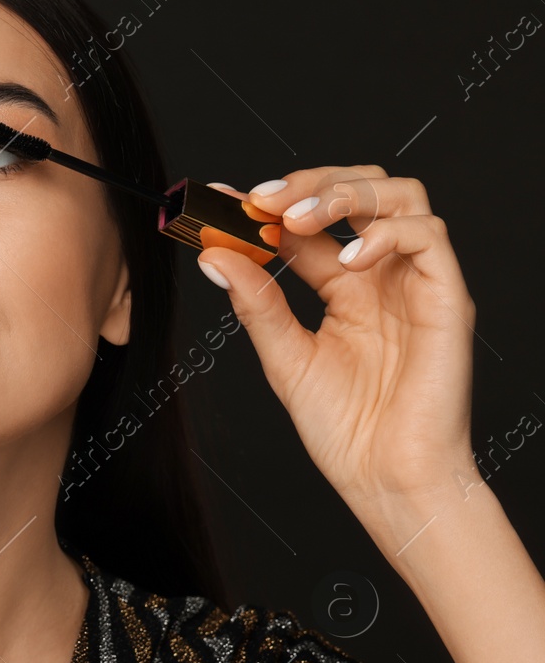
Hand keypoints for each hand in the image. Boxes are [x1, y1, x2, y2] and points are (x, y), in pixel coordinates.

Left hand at [194, 167, 476, 512]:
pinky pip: (429, 237)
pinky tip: (346, 260)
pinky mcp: (447, 298)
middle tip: (261, 200)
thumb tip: (215, 254)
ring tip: (296, 219)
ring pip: (401, 197)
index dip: (268, 205)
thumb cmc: (345, 429)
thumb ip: (257, 304)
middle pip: (361, 190)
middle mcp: (382, 276)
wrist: (385, 479)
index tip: (223, 199)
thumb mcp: (285, 358)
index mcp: (343, 288)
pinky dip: (385, 233)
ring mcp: (415, 283)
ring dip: (344, 193)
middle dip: (309, 183)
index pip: (308, 225)